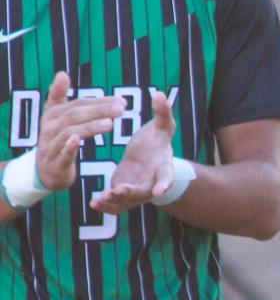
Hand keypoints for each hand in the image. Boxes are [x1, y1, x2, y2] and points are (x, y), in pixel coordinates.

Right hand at [33, 73, 127, 189]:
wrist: (45, 172)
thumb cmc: (55, 140)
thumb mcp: (56, 117)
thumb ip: (59, 95)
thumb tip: (62, 73)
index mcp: (53, 115)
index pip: (79, 104)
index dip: (100, 102)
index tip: (122, 101)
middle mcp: (50, 127)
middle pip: (75, 115)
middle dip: (99, 110)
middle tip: (121, 109)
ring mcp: (51, 145)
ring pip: (70, 132)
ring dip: (90, 127)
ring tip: (109, 124)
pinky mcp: (55, 163)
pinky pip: (62, 153)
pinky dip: (69, 146)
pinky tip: (79, 140)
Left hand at [90, 88, 176, 213]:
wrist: (151, 159)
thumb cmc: (157, 141)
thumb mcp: (162, 126)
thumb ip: (162, 112)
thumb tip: (159, 94)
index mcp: (162, 168)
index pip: (166, 177)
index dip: (164, 184)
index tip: (160, 190)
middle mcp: (151, 184)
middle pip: (143, 193)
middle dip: (131, 193)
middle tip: (119, 189)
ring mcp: (137, 193)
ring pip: (127, 202)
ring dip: (114, 202)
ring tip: (99, 199)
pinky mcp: (124, 196)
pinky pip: (116, 205)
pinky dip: (106, 206)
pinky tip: (93, 203)